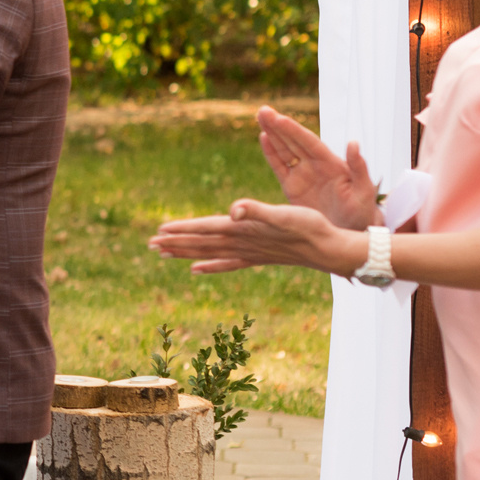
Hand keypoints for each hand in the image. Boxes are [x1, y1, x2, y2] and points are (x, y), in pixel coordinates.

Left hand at [149, 199, 365, 275]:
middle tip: (149, 244)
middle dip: (175, 243)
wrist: (330, 249)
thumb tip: (234, 209)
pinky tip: (196, 269)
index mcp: (244, 230)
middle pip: (201, 243)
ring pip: (210, 252)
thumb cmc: (310, 228)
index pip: (205, 228)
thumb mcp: (283, 214)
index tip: (158, 231)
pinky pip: (228, 263)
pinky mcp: (259, 257)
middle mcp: (242, 243)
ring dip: (186, 252)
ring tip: (162, 253)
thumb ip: (257, 211)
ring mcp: (249, 252)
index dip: (182, 229)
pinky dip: (210, 265)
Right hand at [255, 108, 379, 228]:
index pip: (309, 143)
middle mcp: (315, 164)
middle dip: (278, 125)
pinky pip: (279, 167)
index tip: (280, 118)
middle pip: (293, 141)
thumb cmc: (361, 212)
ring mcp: (302, 174)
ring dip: (272, 133)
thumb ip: (359, 167)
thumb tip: (354, 142)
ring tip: (260, 116)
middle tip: (263, 110)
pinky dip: (271, 153)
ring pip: (284, 150)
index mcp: (330, 163)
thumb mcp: (364, 190)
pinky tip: (263, 137)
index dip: (294, 131)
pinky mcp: (292, 187)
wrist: (349, 231)